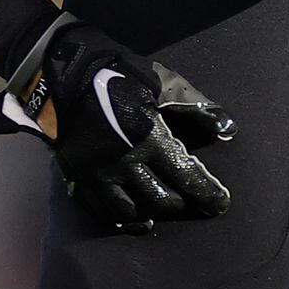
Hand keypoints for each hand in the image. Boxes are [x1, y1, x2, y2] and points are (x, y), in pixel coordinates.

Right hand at [0, 16, 236, 232]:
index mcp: (149, 138)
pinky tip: (133, 217)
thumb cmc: (117, 72)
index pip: (187, 178)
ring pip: (132, 210)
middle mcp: (125, 163)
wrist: (60, 71)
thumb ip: (196, 107)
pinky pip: (102, 209)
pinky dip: (121, 217)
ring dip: (152, 213)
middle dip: (183, 204)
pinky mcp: (78, 175)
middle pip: (162, 199)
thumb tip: (227, 129)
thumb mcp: (162, 82)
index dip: (207, 194)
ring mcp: (99, 173)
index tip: (221, 205)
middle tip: (193, 203)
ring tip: (164, 211)